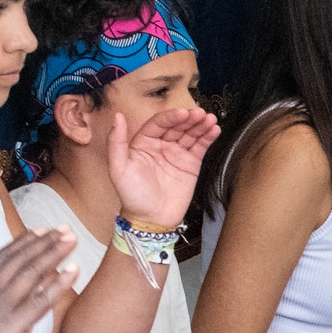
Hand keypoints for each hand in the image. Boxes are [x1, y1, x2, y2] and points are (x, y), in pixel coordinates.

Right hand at [0, 228, 77, 332]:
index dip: (20, 244)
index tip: (38, 231)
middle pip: (18, 260)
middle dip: (42, 241)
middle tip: (63, 228)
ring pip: (30, 273)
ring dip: (53, 253)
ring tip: (72, 239)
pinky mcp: (11, 327)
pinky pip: (39, 301)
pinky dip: (58, 283)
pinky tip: (74, 271)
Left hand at [102, 106, 220, 230]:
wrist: (152, 219)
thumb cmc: (132, 195)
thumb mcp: (119, 168)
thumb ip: (116, 141)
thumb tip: (117, 117)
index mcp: (143, 142)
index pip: (159, 123)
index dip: (171, 117)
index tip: (183, 113)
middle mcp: (161, 145)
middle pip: (177, 126)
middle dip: (189, 119)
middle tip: (201, 114)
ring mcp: (177, 154)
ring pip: (190, 134)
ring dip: (201, 125)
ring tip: (210, 119)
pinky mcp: (191, 164)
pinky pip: (200, 147)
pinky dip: (208, 137)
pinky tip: (214, 130)